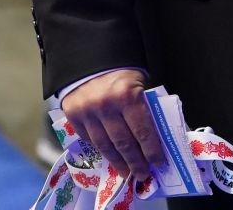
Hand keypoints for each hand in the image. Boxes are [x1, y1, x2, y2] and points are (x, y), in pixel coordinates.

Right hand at [61, 68, 165, 183]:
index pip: (142, 131)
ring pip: (105, 146)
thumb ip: (144, 107)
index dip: (152, 150)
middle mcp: (105, 106)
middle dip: (135, 162)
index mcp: (127, 95)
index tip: (158, 162)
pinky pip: (89, 139)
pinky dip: (101, 149)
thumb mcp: (139, 83)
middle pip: (123, 143)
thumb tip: (156, 135)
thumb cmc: (122, 70)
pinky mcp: (73, 115)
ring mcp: (87, 112)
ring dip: (118, 162)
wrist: (91, 57)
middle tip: (142, 174)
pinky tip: (110, 156)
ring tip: (127, 172)